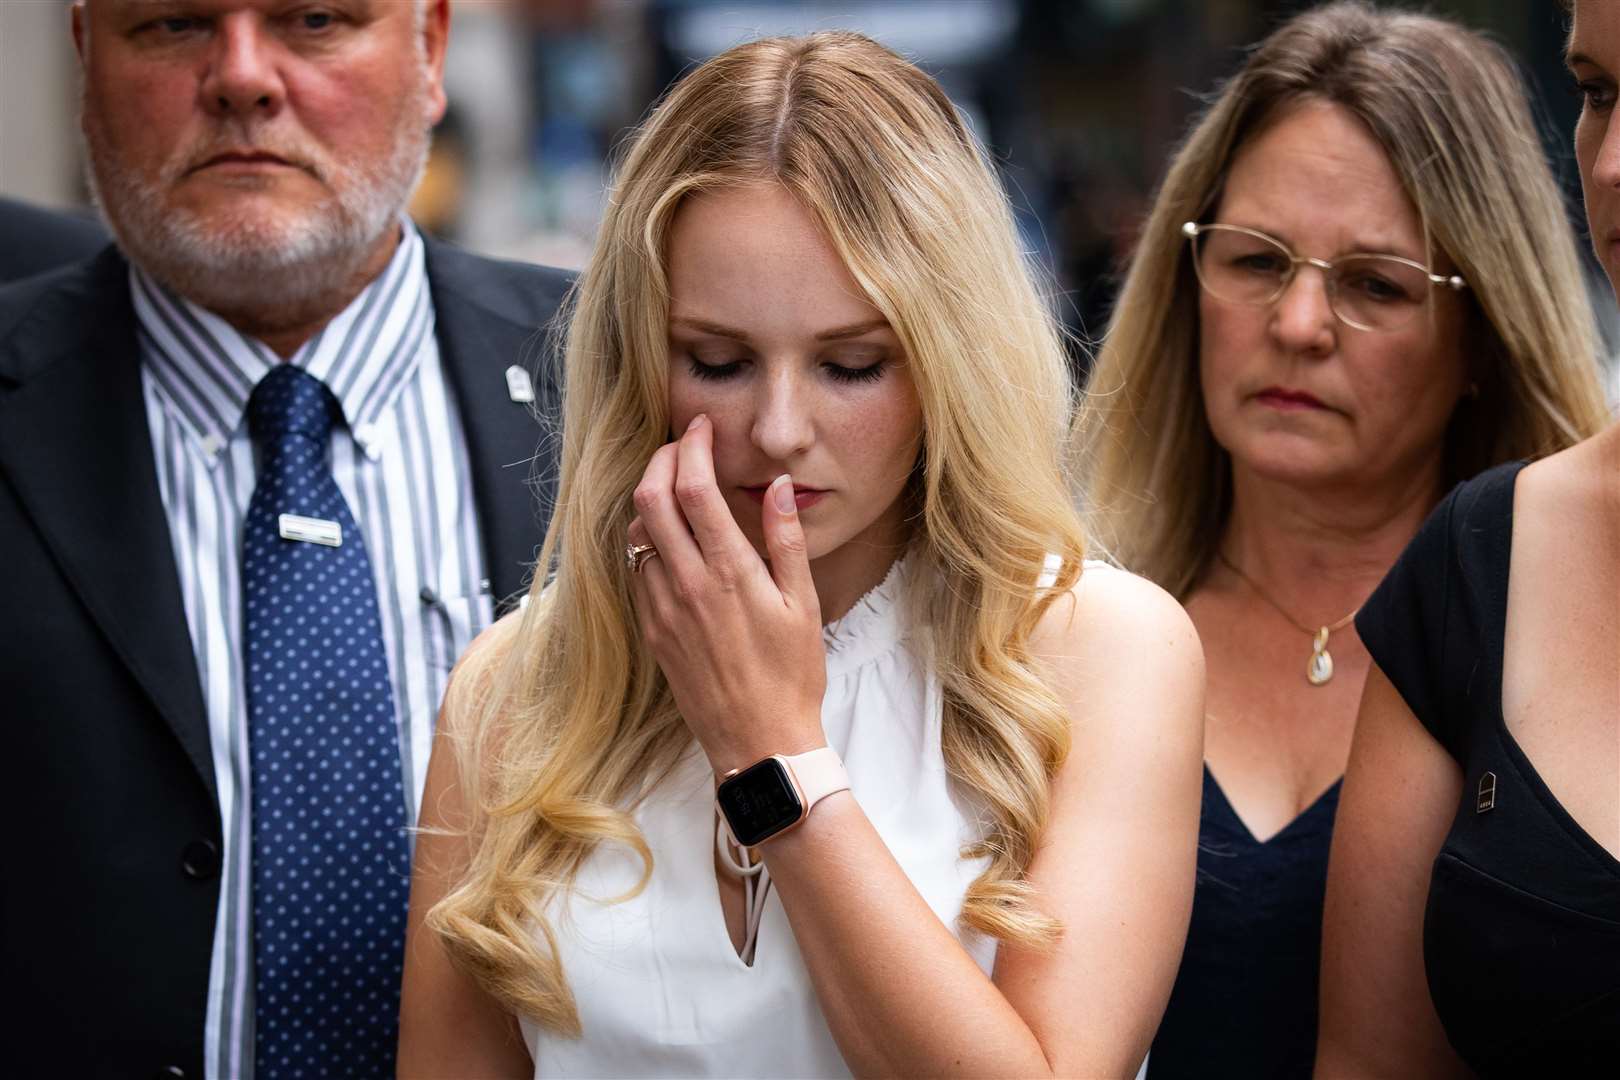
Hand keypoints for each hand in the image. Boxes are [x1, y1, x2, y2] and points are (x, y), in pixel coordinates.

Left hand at [627, 414, 826, 774]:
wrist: (758, 742)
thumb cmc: (792, 676)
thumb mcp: (803, 604)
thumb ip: (786, 540)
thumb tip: (778, 485)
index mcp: (730, 572)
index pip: (695, 487)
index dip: (692, 446)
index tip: (702, 428)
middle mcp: (687, 585)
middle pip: (650, 499)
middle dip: (660, 460)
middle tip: (680, 446)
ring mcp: (662, 609)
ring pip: (636, 533)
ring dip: (650, 500)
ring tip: (675, 487)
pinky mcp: (651, 631)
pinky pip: (636, 572)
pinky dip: (645, 542)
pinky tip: (669, 540)